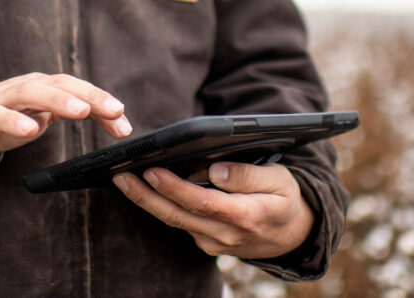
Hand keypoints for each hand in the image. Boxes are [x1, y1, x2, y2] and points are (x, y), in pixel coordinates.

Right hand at [0, 73, 130, 169]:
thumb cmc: (3, 120)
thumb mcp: (41, 118)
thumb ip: (70, 113)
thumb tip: (113, 118)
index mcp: (42, 86)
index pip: (77, 88)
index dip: (102, 102)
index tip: (124, 121)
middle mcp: (25, 87)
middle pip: (61, 83)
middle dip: (90, 95)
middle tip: (115, 110)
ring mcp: (1, 99)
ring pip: (32, 92)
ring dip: (58, 99)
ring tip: (80, 111)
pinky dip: (14, 120)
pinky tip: (31, 129)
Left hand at [113, 162, 312, 258]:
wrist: (293, 235)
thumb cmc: (284, 200)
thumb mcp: (280, 181)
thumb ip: (248, 175)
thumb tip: (216, 171)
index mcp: (245, 216)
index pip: (202, 202)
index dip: (174, 188)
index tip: (152, 171)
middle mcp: (225, 235)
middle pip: (178, 216)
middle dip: (145, 196)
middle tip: (120, 176)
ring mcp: (213, 242)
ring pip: (175, 221)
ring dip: (147, 201)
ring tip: (124, 179)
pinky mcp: (206, 241)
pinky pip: (181, 221)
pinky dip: (162, 205)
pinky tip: (147, 187)